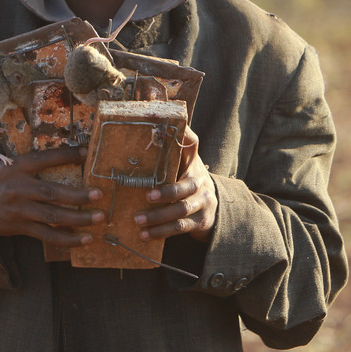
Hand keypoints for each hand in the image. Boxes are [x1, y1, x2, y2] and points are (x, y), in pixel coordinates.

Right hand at [0, 146, 104, 246]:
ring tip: (98, 218)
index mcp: (17, 168)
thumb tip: (71, 156)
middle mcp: (18, 189)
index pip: (43, 159)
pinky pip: (47, 235)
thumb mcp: (12, 165)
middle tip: (98, 194)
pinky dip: (67, 238)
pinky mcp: (20, 227)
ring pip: (52, 216)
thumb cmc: (0, 181)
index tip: (85, 152)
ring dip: (78, 218)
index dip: (64, 155)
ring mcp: (19, 210)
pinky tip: (84, 238)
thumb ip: (35, 164)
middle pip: (52, 193)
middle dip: (78, 195)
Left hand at [134, 127, 215, 242]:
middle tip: (146, 196)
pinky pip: (180, 228)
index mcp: (192, 162)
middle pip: (185, 187)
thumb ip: (166, 147)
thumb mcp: (181, 162)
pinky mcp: (200, 222)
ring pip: (181, 211)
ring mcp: (203, 202)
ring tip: (138, 220)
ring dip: (158, 217)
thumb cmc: (185, 180)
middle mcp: (200, 181)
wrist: (212, 207)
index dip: (183, 136)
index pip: (191, 144)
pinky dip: (161, 232)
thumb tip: (140, 116)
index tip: (167, 134)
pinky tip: (145, 235)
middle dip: (166, 193)